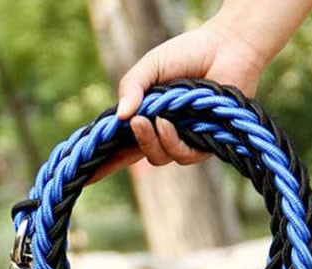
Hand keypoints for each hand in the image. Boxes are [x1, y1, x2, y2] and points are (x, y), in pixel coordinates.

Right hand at [116, 17, 265, 167]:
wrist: (225, 49)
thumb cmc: (188, 54)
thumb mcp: (150, 67)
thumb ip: (132, 87)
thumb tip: (120, 118)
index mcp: (146, 119)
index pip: (121, 147)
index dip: (104, 164)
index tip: (86, 176)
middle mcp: (163, 134)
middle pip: (137, 155)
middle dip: (130, 146)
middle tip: (135, 123)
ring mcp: (183, 142)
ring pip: (158, 158)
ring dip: (151, 141)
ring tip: (154, 120)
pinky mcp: (204, 146)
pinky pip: (181, 156)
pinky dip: (171, 141)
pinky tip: (167, 124)